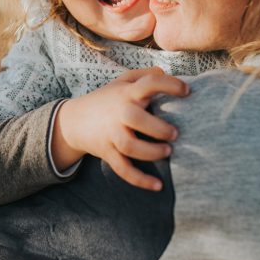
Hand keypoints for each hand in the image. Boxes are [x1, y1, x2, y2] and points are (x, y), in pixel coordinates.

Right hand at [52, 67, 187, 190]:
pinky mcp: (108, 153)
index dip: (169, 85)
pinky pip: (124, 170)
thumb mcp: (122, 81)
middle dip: (159, 128)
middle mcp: (119, 113)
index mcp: (127, 93)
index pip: (148, 84)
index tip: (186, 91)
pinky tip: (158, 186)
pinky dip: (140, 180)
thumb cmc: (106, 99)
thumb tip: (166, 73)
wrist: (73, 121)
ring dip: (152, 152)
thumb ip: (145, 75)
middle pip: (137, 120)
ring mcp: (111, 134)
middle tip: (175, 134)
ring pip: (131, 147)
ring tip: (167, 152)